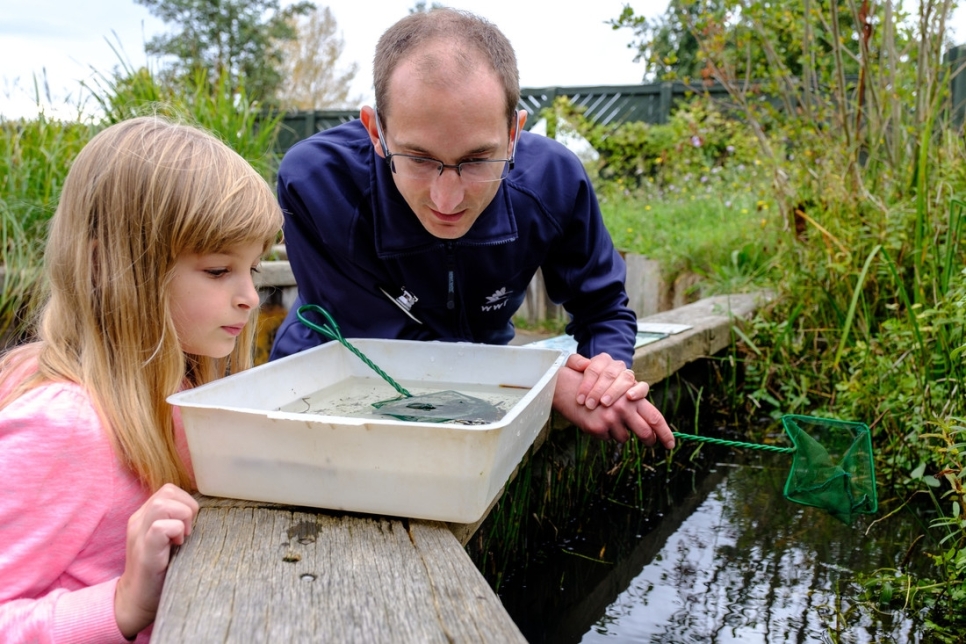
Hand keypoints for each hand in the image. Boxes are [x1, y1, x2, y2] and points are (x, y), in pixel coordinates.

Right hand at [114, 483, 198, 638]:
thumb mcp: (168, 539)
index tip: (189, 523)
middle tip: (188, 530)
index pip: (168, 490)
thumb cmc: (160, 568)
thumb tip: (201, 511)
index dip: (185, 501)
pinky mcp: (144, 550)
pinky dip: (175, 532)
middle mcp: (139, 521)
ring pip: (161, 504)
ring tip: (183, 536)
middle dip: (186, 506)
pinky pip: (159, 528)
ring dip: (181, 517)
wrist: (137, 598)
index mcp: (145, 516)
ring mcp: (139, 534)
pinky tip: (177, 546)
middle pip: (166, 491)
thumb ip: (176, 521)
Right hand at [553, 362, 675, 447]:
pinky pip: (607, 439)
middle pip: (645, 432)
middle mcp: (624, 407)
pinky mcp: (598, 428)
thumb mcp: (617, 391)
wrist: (568, 387)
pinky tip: (595, 421)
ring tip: (608, 421)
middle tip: (652, 444)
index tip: (670, 444)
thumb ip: (633, 404)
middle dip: (651, 440)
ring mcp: (610, 419)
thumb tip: (650, 426)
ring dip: (620, 433)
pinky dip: (604, 433)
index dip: (665, 433)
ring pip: (625, 437)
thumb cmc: (595, 388)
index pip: (655, 417)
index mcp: (632, 397)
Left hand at [566, 352, 649, 409]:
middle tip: (590, 404)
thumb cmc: (586, 382)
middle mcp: (617, 366)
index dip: (586, 384)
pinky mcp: (639, 386)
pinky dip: (638, 391)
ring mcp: (628, 375)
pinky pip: (643, 386)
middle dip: (598, 390)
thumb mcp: (575, 369)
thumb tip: (584, 364)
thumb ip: (575, 362)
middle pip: (609, 374)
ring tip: (604, 403)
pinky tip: (629, 397)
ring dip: (614, 392)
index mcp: (602, 360)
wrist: (599, 390)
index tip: (580, 399)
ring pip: (625, 379)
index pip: (594, 369)